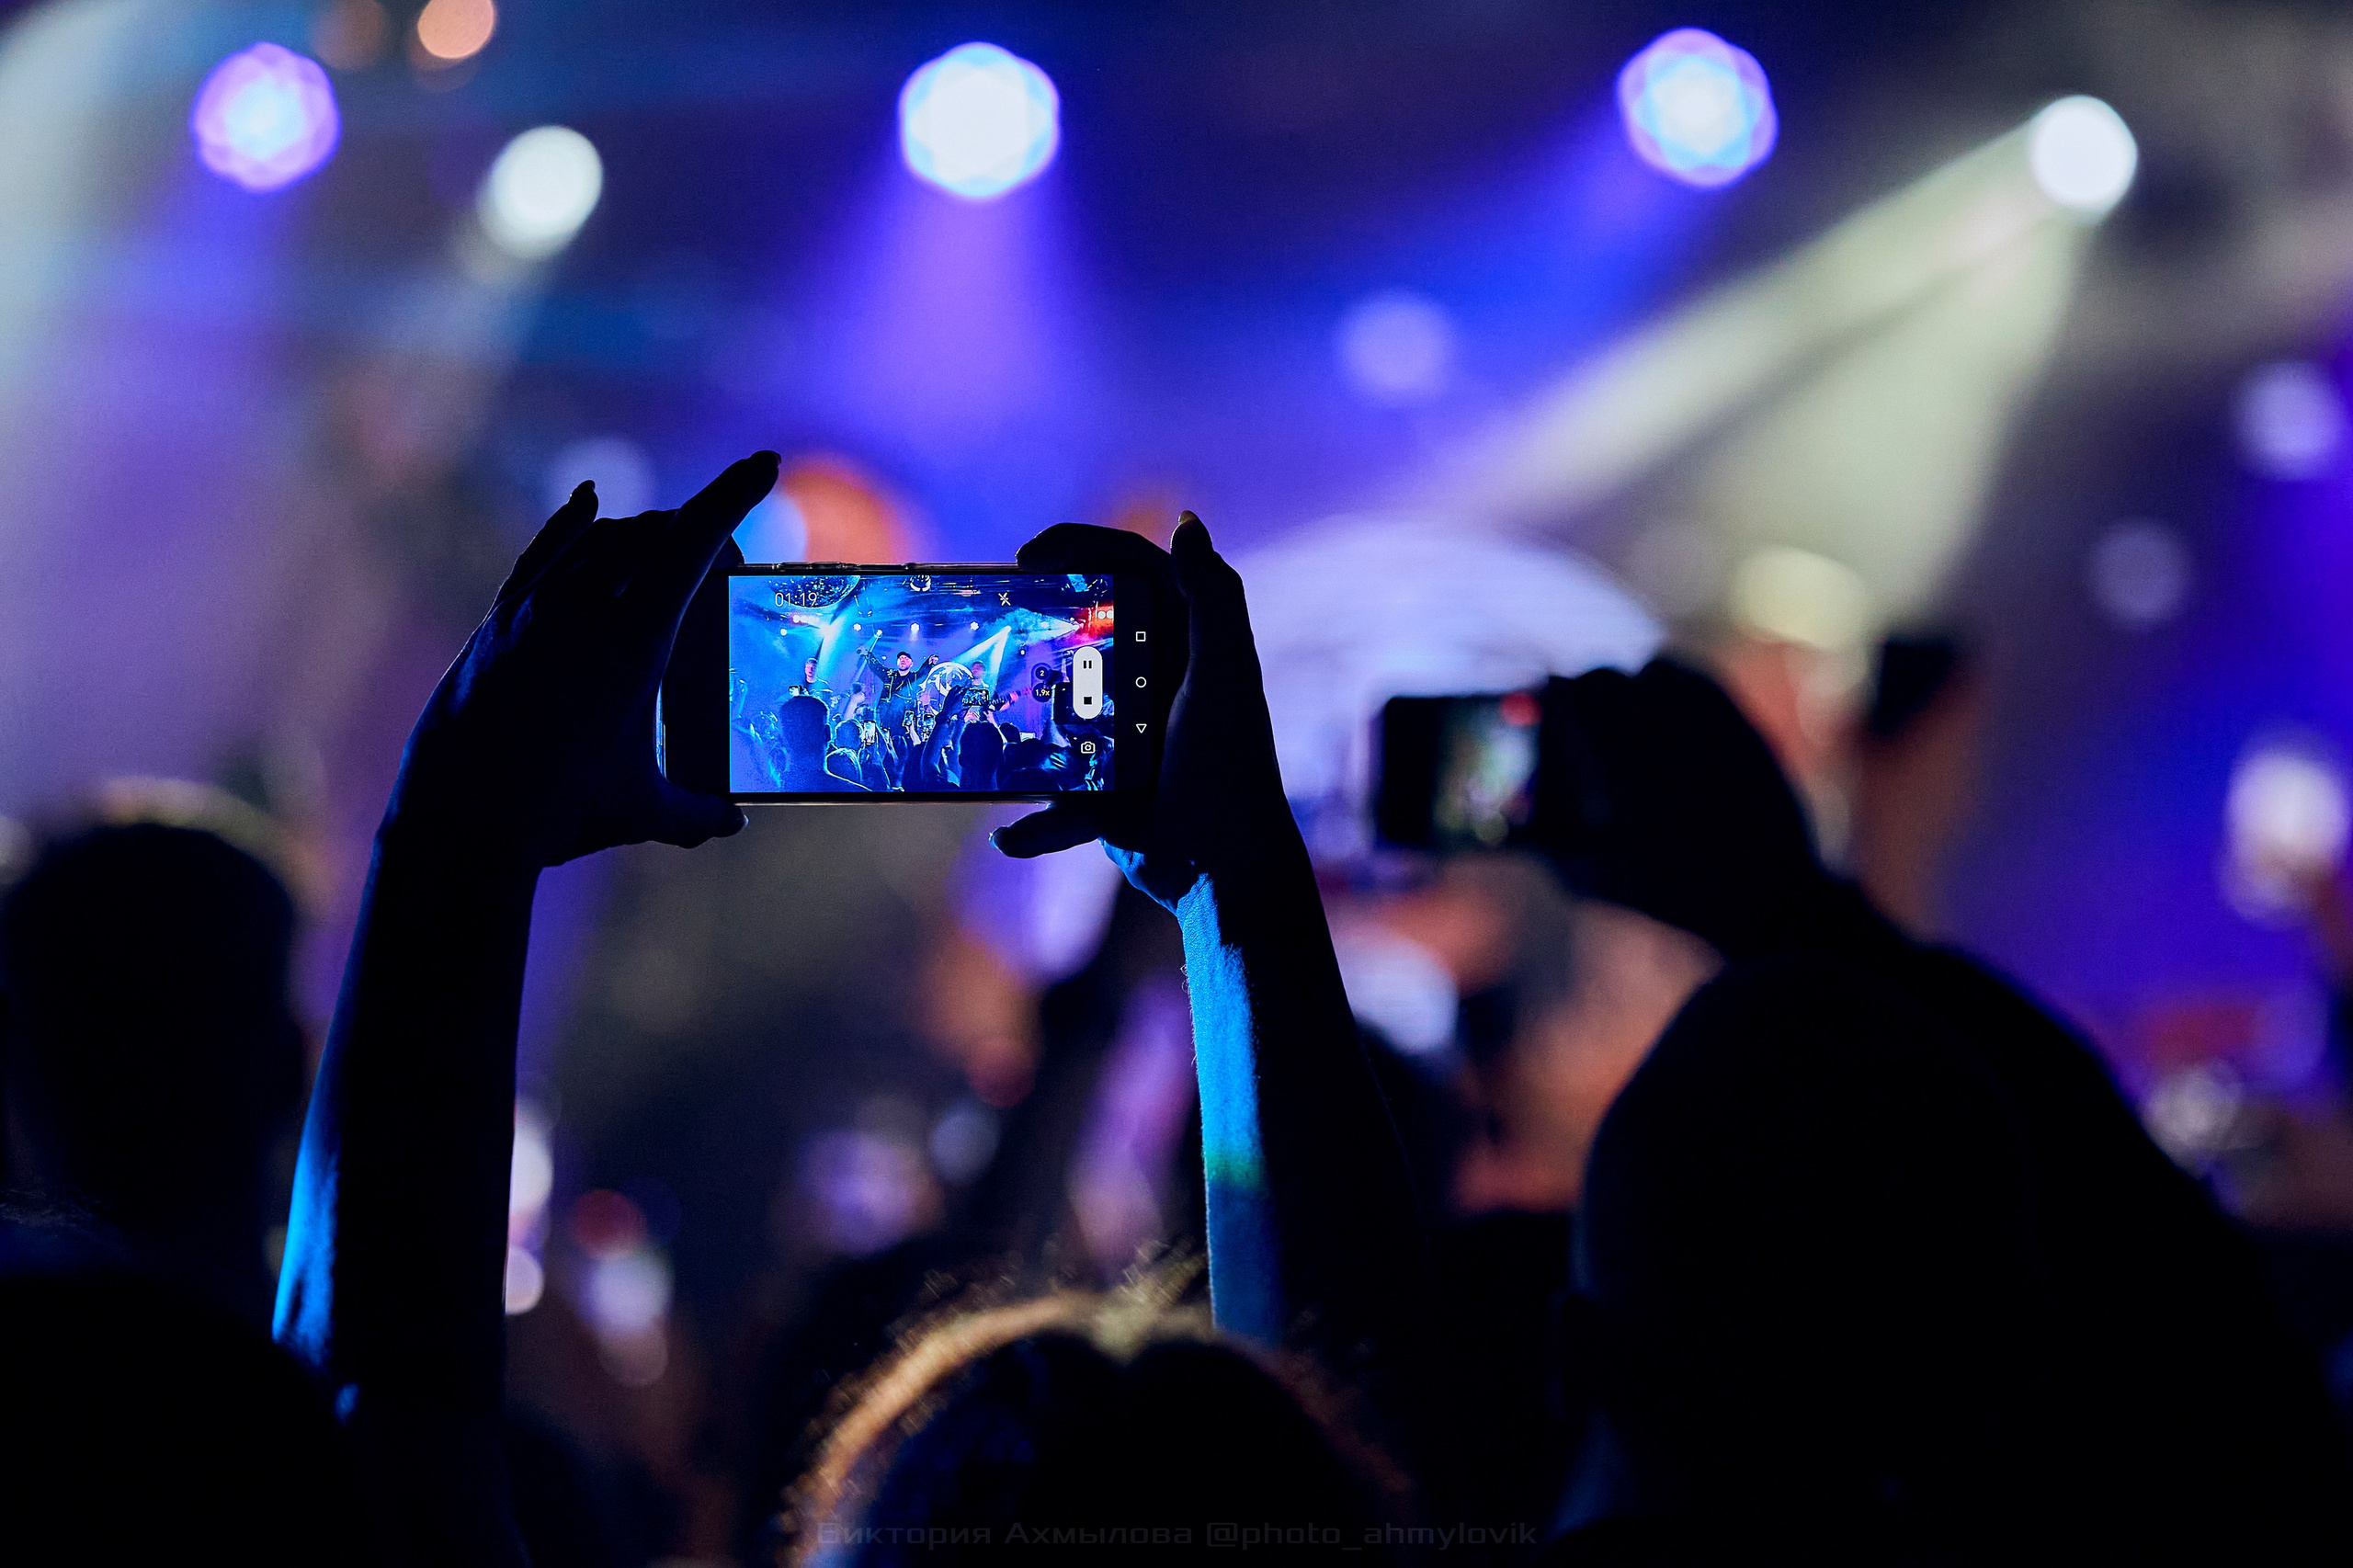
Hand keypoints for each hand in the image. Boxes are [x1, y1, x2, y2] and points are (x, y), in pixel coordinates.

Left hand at [387, 453, 777, 867]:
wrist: (458, 816)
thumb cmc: (559, 811)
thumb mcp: (642, 811)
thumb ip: (696, 813)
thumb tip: (731, 822)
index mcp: (633, 638)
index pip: (693, 542)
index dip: (733, 497)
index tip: (765, 463)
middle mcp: (582, 605)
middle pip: (651, 533)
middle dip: (698, 527)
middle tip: (729, 553)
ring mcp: (534, 608)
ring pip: (600, 539)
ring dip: (645, 533)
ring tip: (673, 546)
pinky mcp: (500, 621)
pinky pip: (544, 552)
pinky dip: (574, 524)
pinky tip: (589, 503)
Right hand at [992, 514, 1294, 910]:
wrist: (1224, 870)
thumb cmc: (1230, 768)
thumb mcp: (1222, 677)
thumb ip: (1213, 599)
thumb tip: (1186, 523)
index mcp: (1190, 644)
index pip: (1133, 570)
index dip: (1082, 547)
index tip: (1026, 555)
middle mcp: (1158, 681)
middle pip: (1087, 628)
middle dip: (1039, 618)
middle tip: (996, 612)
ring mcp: (1128, 735)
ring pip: (1058, 706)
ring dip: (1021, 711)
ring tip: (987, 706)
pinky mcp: (1107, 787)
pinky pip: (1055, 793)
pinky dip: (1034, 821)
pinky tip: (1010, 839)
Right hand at [1532, 658, 1823, 954]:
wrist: (1768, 902)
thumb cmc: (1670, 897)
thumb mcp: (1592, 879)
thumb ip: (1543, 845)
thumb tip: (1505, 828)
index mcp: (1618, 760)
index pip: (1568, 691)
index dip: (1548, 696)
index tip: (1539, 707)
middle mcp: (1663, 729)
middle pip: (1605, 676)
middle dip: (1584, 692)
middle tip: (1575, 714)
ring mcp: (1709, 723)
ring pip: (1654, 670)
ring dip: (1631, 684)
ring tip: (1625, 714)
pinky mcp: (1742, 725)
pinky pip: (1697, 681)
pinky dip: (1674, 684)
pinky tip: (1667, 708)